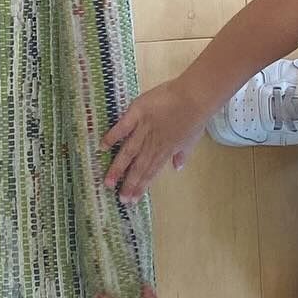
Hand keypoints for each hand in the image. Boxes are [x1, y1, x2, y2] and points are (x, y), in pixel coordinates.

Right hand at [102, 76, 210, 203]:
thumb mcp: (191, 139)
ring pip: (129, 152)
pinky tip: (102, 147)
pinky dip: (112, 136)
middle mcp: (153, 144)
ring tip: (108, 182)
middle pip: (138, 166)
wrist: (194, 98)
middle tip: (119, 198)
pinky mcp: (137, 113)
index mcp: (165, 150)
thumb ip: (182, 154)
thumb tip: (178, 168)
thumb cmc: (195, 116)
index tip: (132, 199)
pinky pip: (122, 127)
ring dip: (119, 168)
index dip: (141, 186)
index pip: (151, 172)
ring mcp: (144, 129)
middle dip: (128, 184)